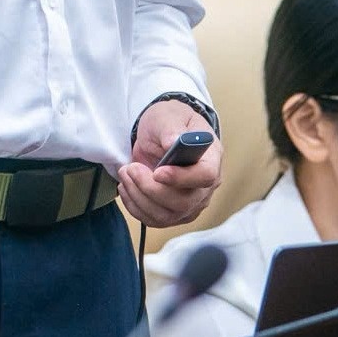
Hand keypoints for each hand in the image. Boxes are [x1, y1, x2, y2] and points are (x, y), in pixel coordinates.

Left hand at [118, 100, 223, 228]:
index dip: (181, 178)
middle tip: (131, 168)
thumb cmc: (169, 123)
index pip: (206, 177)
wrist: (160, 135)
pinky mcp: (174, 213)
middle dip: (150, 188)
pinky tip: (127, 187)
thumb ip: (171, 129)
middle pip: (184, 202)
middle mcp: (205, 186)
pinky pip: (154, 220)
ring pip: (167, 215)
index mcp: (211, 158)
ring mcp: (191, 203)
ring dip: (139, 197)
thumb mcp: (168, 116)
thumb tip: (173, 143)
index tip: (157, 172)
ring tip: (125, 173)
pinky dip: (135, 206)